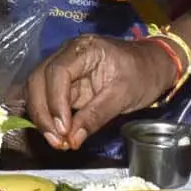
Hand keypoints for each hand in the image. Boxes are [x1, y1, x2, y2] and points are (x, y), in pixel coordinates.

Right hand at [26, 33, 183, 150]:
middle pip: (38, 79)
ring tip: (57, 141)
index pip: (57, 71)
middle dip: (43, 113)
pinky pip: (46, 98)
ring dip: (42, 117)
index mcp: (84, 49)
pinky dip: (47, 117)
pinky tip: (55, 134)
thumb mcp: (124, 95)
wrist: (153, 66)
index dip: (55, 101)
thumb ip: (96, 116)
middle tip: (57, 141)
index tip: (64, 129)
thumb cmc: (143, 74)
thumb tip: (72, 140)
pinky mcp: (64, 84)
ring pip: (36, 90)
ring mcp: (63, 69)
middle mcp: (67, 55)